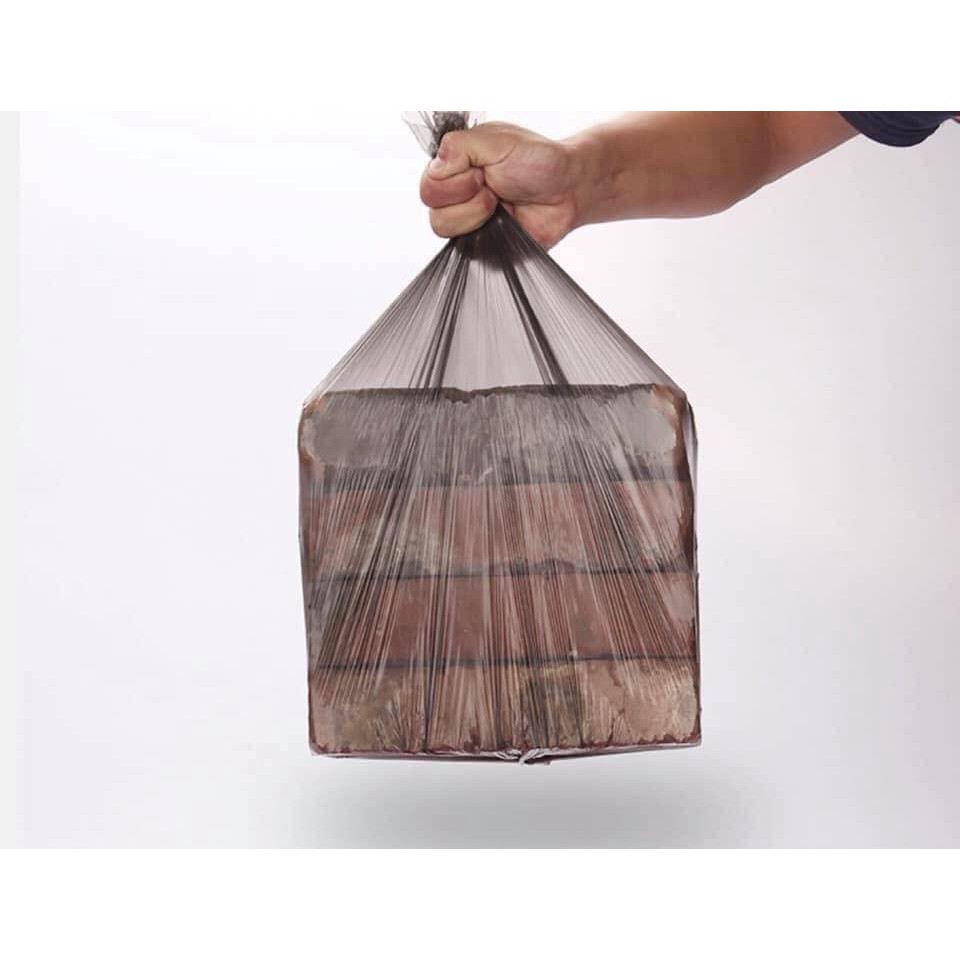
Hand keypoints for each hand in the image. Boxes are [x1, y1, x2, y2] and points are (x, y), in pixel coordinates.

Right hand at [419, 122, 581, 248]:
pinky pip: (466, 250)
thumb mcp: (495, 140)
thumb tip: (436, 166)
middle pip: (433, 209)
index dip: (455, 181)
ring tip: (502, 204)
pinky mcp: (480, 245)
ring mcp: (466, 221)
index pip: (429, 183)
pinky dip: (487, 235)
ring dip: (477, 215)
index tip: (482, 172)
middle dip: (468, 197)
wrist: (568, 190)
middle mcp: (456, 194)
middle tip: (495, 188)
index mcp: (454, 166)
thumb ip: (458, 146)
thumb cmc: (536, 161)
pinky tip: (506, 222)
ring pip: (444, 230)